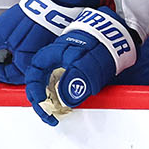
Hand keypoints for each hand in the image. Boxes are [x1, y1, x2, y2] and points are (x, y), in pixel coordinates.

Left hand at [0, 0, 97, 84]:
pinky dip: (24, 50)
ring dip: (14, 56)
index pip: (6, 76)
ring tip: (8, 45)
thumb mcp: (0, 33)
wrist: (49, 7)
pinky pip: (33, 53)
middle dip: (5, 63)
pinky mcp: (48, 47)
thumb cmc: (28, 20)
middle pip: (17, 71)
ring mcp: (42, 56)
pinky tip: (21, 40)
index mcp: (24, 66)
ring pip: (25, 62)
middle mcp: (35, 64)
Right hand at [24, 7, 137, 125]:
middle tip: (50, 116)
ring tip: (59, 111)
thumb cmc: (99, 42)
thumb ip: (73, 83)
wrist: (116, 32)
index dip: (36, 97)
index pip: (33, 80)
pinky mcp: (72, 66)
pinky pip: (62, 83)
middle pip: (39, 84)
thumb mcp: (84, 64)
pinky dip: (63, 95)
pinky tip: (70, 101)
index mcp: (49, 56)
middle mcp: (52, 59)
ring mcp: (61, 63)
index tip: (45, 109)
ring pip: (50, 84)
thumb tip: (64, 99)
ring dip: (52, 100)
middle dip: (43, 103)